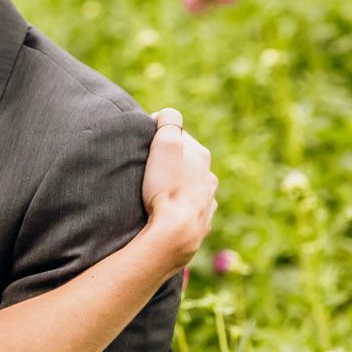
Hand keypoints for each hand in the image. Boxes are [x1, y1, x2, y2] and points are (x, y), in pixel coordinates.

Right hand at [143, 108, 216, 266]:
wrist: (174, 236)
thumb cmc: (165, 188)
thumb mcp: (165, 144)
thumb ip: (168, 121)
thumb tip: (165, 115)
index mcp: (200, 155)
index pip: (177, 135)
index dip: (158, 137)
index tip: (142, 146)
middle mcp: (208, 176)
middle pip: (185, 160)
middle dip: (169, 161)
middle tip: (146, 169)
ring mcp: (207, 201)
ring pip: (191, 185)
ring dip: (177, 184)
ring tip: (157, 191)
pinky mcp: (201, 223)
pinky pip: (191, 208)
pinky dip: (182, 206)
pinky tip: (170, 210)